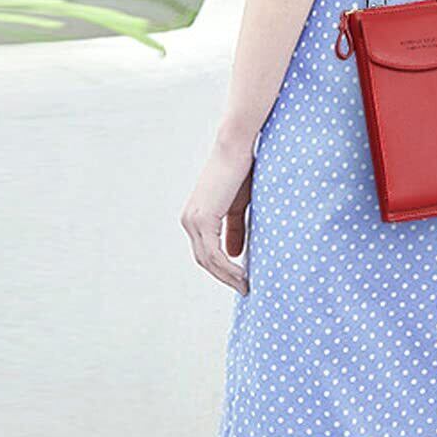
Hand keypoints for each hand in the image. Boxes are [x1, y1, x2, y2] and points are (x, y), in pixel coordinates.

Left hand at [181, 132, 254, 294]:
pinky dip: (229, 268)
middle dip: (225, 277)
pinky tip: (243, 275)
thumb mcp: (238, 207)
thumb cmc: (240, 171)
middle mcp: (189, 221)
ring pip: (208, 260)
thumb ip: (235, 229)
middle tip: (245, 288)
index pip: (206, 252)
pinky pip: (214, 254)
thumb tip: (235, 254)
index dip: (222, 269)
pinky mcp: (203, 218)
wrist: (237, 147)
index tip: (241, 280)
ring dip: (228, 277)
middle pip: (204, 260)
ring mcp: (193, 220)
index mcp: (195, 217)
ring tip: (247, 286)